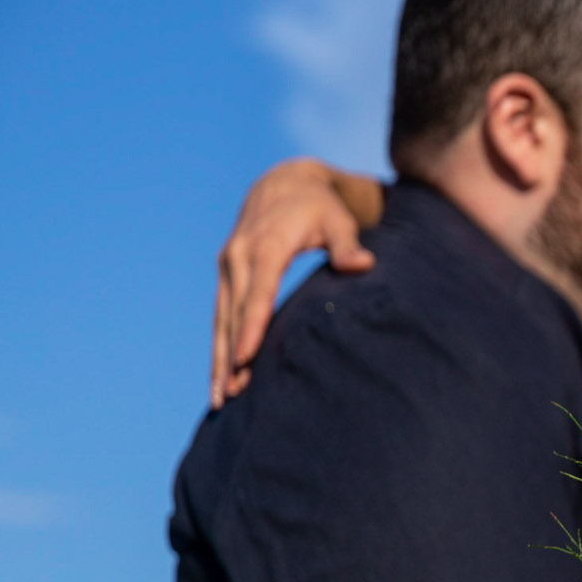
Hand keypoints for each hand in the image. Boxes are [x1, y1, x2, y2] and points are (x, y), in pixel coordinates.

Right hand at [211, 158, 375, 407]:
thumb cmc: (319, 206)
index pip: (258, 294)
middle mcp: (239, 257)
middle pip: (234, 314)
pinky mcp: (227, 275)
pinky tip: (220, 377)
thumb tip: (363, 264)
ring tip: (220, 397)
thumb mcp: (337, 220)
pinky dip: (220, 345)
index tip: (245, 360)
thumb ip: (347, 244)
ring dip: (218, 358)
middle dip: (231, 355)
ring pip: (221, 319)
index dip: (252, 329)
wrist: (282, 183)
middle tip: (233, 395)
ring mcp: (229, 266)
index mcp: (265, 246)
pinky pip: (221, 315)